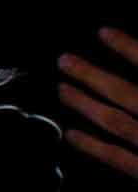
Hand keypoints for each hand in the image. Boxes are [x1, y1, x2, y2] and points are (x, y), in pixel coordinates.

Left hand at [59, 28, 137, 180]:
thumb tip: (128, 49)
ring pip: (117, 123)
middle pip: (127, 94)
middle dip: (94, 76)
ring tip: (61, 90)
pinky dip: (94, 147)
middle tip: (63, 61)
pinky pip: (120, 160)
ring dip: (87, 105)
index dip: (129, 48)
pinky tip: (70, 134)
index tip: (103, 32)